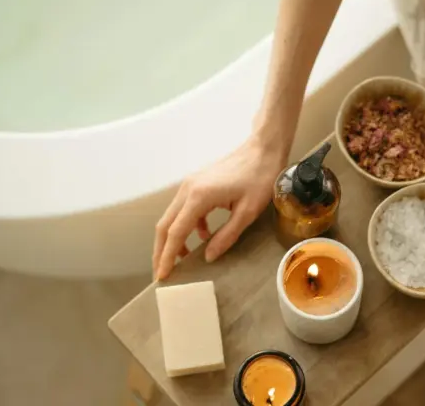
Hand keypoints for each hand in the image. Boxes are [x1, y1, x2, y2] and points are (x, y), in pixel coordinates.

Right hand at [153, 137, 286, 279]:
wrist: (262, 149)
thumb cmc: (259, 178)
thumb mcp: (247, 212)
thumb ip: (226, 236)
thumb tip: (208, 256)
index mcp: (198, 197)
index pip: (175, 232)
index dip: (167, 256)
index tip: (162, 275)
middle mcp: (187, 189)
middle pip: (165, 224)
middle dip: (161, 250)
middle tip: (163, 273)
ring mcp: (190, 184)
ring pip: (172, 216)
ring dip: (173, 238)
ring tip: (181, 259)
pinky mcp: (196, 183)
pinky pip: (184, 208)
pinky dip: (187, 225)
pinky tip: (203, 235)